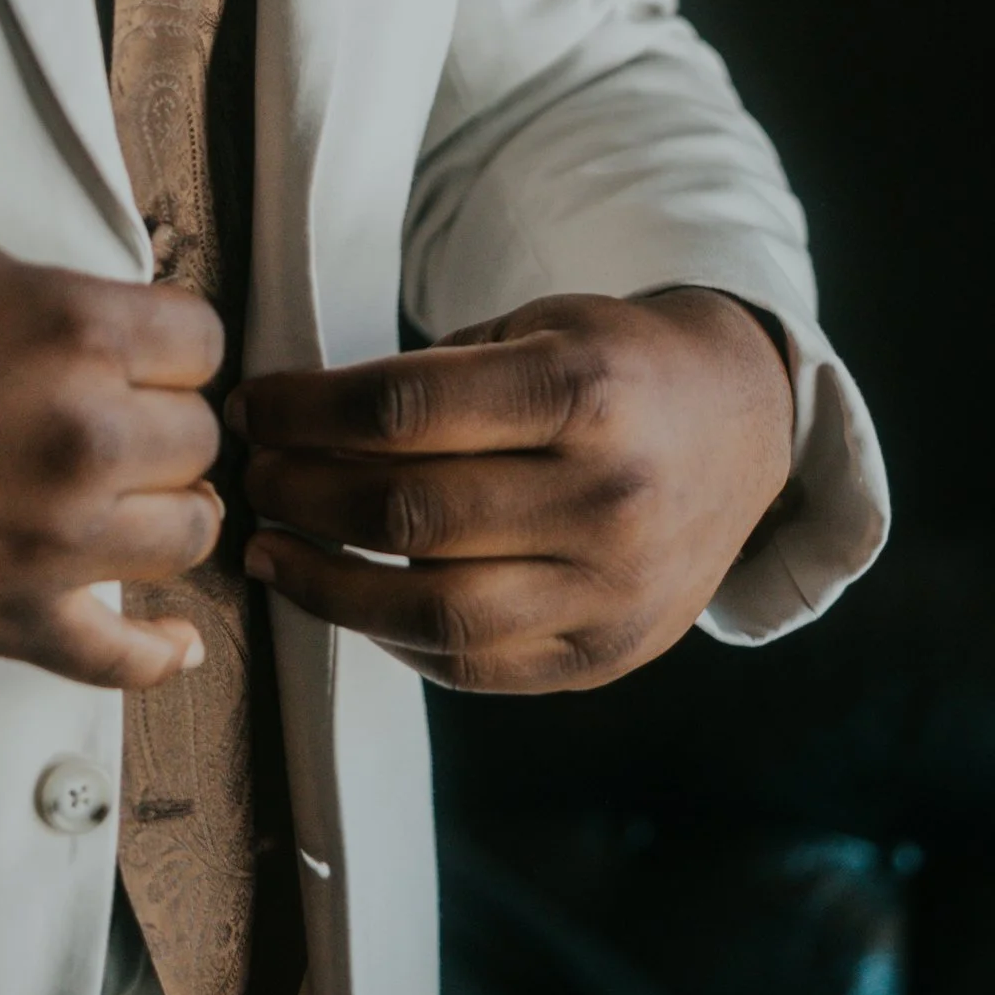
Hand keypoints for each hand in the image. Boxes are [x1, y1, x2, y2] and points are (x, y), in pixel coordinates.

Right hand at [0, 225, 226, 690]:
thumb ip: (53, 296)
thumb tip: (113, 328)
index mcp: (75, 332)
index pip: (202, 341)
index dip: (169, 344)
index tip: (141, 355)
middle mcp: (86, 438)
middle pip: (201, 438)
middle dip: (160, 421)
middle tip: (105, 418)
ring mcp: (56, 541)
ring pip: (190, 535)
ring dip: (163, 511)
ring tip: (125, 499)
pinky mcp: (11, 619)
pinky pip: (123, 657)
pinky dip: (160, 650)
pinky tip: (179, 637)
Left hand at [230, 288, 794, 692]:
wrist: (742, 428)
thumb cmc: (612, 367)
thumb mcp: (534, 329)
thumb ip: (428, 378)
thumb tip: (289, 421)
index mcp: (584, 390)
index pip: (405, 408)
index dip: (305, 412)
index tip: (253, 408)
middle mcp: (608, 495)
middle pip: (410, 512)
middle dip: (303, 494)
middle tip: (252, 476)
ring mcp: (614, 588)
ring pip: (433, 610)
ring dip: (325, 583)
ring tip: (271, 550)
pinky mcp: (607, 653)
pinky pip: (473, 665)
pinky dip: (391, 636)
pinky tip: (347, 599)